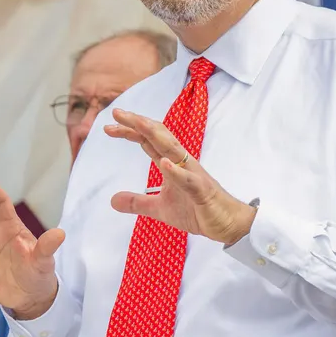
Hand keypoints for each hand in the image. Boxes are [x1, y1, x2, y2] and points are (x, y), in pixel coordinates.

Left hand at [104, 108, 255, 244]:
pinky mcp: (202, 191)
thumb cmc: (197, 210)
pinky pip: (188, 180)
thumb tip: (112, 200)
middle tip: (117, 112)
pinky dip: (176, 171)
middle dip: (138, 123)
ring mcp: (194, 175)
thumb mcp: (160, 208)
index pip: (149, 141)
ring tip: (137, 124)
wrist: (227, 224)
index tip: (108, 126)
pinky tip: (164, 164)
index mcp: (172, 163)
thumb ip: (137, 202)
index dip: (129, 131)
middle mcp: (183, 163)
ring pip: (174, 150)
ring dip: (155, 135)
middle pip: (159, 136)